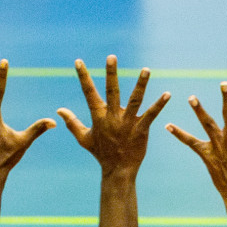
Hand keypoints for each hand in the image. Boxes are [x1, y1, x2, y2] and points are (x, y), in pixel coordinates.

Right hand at [58, 57, 169, 176]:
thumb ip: (72, 122)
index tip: (78, 61)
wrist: (118, 170)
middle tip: (111, 57)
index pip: (89, 93)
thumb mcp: (83, 138)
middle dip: (111, 74)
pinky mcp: (141, 129)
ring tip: (146, 69)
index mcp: (98, 117)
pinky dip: (159, 104)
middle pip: (112, 91)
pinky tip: (167, 94)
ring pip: (134, 99)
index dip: (83, 77)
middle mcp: (112, 117)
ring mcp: (127, 123)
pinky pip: (151, 114)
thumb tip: (59, 110)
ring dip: (141, 84)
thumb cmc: (101, 153)